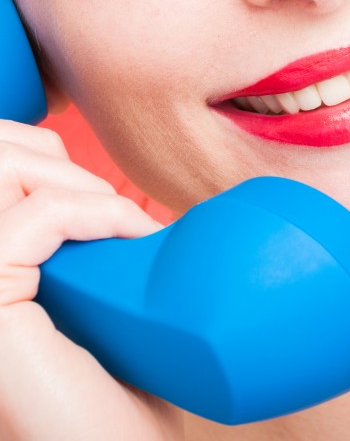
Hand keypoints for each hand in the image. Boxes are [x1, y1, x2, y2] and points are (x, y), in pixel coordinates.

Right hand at [0, 120, 182, 440]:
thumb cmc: (117, 386)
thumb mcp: (95, 299)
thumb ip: (80, 251)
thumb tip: (106, 199)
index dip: (48, 165)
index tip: (113, 209)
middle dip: (60, 167)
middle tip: (118, 216)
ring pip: (4, 172)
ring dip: (81, 186)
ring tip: (127, 227)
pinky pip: (37, 217)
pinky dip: (95, 212)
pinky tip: (134, 235)